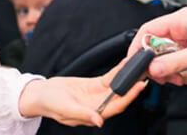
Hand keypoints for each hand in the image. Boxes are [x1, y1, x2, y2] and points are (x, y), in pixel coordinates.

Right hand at [18, 59, 147, 126]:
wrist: (40, 94)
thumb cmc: (50, 104)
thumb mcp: (65, 109)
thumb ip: (82, 115)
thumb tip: (98, 122)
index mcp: (94, 114)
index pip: (117, 106)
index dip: (129, 97)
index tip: (139, 86)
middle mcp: (99, 106)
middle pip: (122, 96)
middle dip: (134, 85)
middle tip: (146, 72)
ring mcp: (97, 95)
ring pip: (118, 86)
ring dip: (128, 77)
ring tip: (140, 66)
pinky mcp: (94, 85)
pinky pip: (109, 78)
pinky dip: (117, 71)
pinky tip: (125, 64)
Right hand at [129, 7, 186, 84]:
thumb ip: (175, 63)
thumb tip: (153, 68)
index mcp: (180, 20)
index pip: (148, 31)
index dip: (138, 47)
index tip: (136, 63)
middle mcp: (183, 28)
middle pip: (157, 47)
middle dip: (160, 65)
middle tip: (164, 77)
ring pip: (170, 58)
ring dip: (174, 71)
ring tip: (184, 79)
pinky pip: (183, 62)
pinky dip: (185, 72)